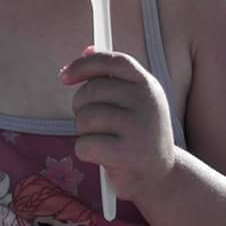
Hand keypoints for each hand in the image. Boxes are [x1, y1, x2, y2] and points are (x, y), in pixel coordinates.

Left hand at [60, 48, 176, 200]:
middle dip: (82, 108)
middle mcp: (147, 103)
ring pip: (84, 119)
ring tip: (104, 141)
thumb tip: (86, 49)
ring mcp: (139, 128)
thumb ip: (111, 76)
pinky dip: (86, 152)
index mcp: (148, 85)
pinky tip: (103, 158)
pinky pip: (84, 144)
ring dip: (85, 132)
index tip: (64, 77)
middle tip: (95, 124)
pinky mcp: (127, 154)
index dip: (84, 65)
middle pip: (90, 92)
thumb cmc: (138, 134)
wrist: (161, 177)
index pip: (112, 62)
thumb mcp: (132, 101)